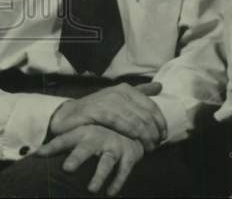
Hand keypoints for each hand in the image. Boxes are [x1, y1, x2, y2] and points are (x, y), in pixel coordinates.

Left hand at [35, 125, 143, 195]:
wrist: (133, 123)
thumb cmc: (99, 133)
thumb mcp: (81, 132)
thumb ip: (60, 143)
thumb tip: (35, 154)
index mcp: (84, 132)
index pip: (65, 140)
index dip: (53, 146)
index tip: (40, 154)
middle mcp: (99, 138)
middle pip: (86, 147)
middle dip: (77, 157)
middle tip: (67, 168)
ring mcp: (115, 146)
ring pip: (107, 161)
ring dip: (99, 175)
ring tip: (91, 189)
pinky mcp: (130, 154)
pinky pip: (124, 169)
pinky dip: (118, 181)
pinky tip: (110, 192)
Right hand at [48, 82, 166, 150]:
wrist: (67, 115)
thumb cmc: (97, 109)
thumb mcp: (119, 99)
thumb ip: (140, 92)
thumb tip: (160, 86)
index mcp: (127, 90)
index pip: (151, 106)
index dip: (160, 121)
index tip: (164, 134)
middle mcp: (119, 93)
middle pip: (145, 114)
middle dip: (154, 130)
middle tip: (158, 143)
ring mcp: (108, 100)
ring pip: (135, 119)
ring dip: (145, 134)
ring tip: (150, 146)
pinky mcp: (97, 110)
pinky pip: (119, 121)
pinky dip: (130, 131)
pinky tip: (136, 139)